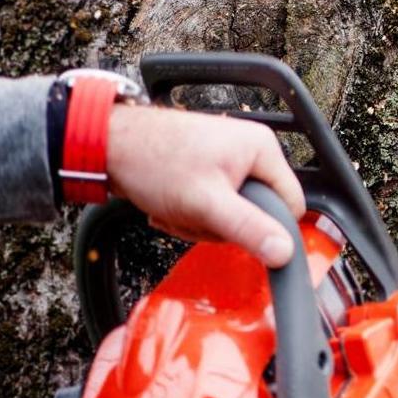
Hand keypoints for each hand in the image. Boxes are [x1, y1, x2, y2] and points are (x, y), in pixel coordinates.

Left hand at [105, 105, 305, 266]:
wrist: (107, 145)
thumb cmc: (153, 161)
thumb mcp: (206, 203)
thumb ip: (249, 228)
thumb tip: (285, 252)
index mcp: (262, 149)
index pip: (290, 204)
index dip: (266, 227)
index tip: (234, 230)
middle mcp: (250, 150)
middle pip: (258, 212)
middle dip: (222, 225)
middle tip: (195, 216)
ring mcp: (228, 160)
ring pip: (232, 213)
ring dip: (201, 222)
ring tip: (177, 209)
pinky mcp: (208, 169)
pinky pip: (213, 206)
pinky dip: (191, 213)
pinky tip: (170, 205)